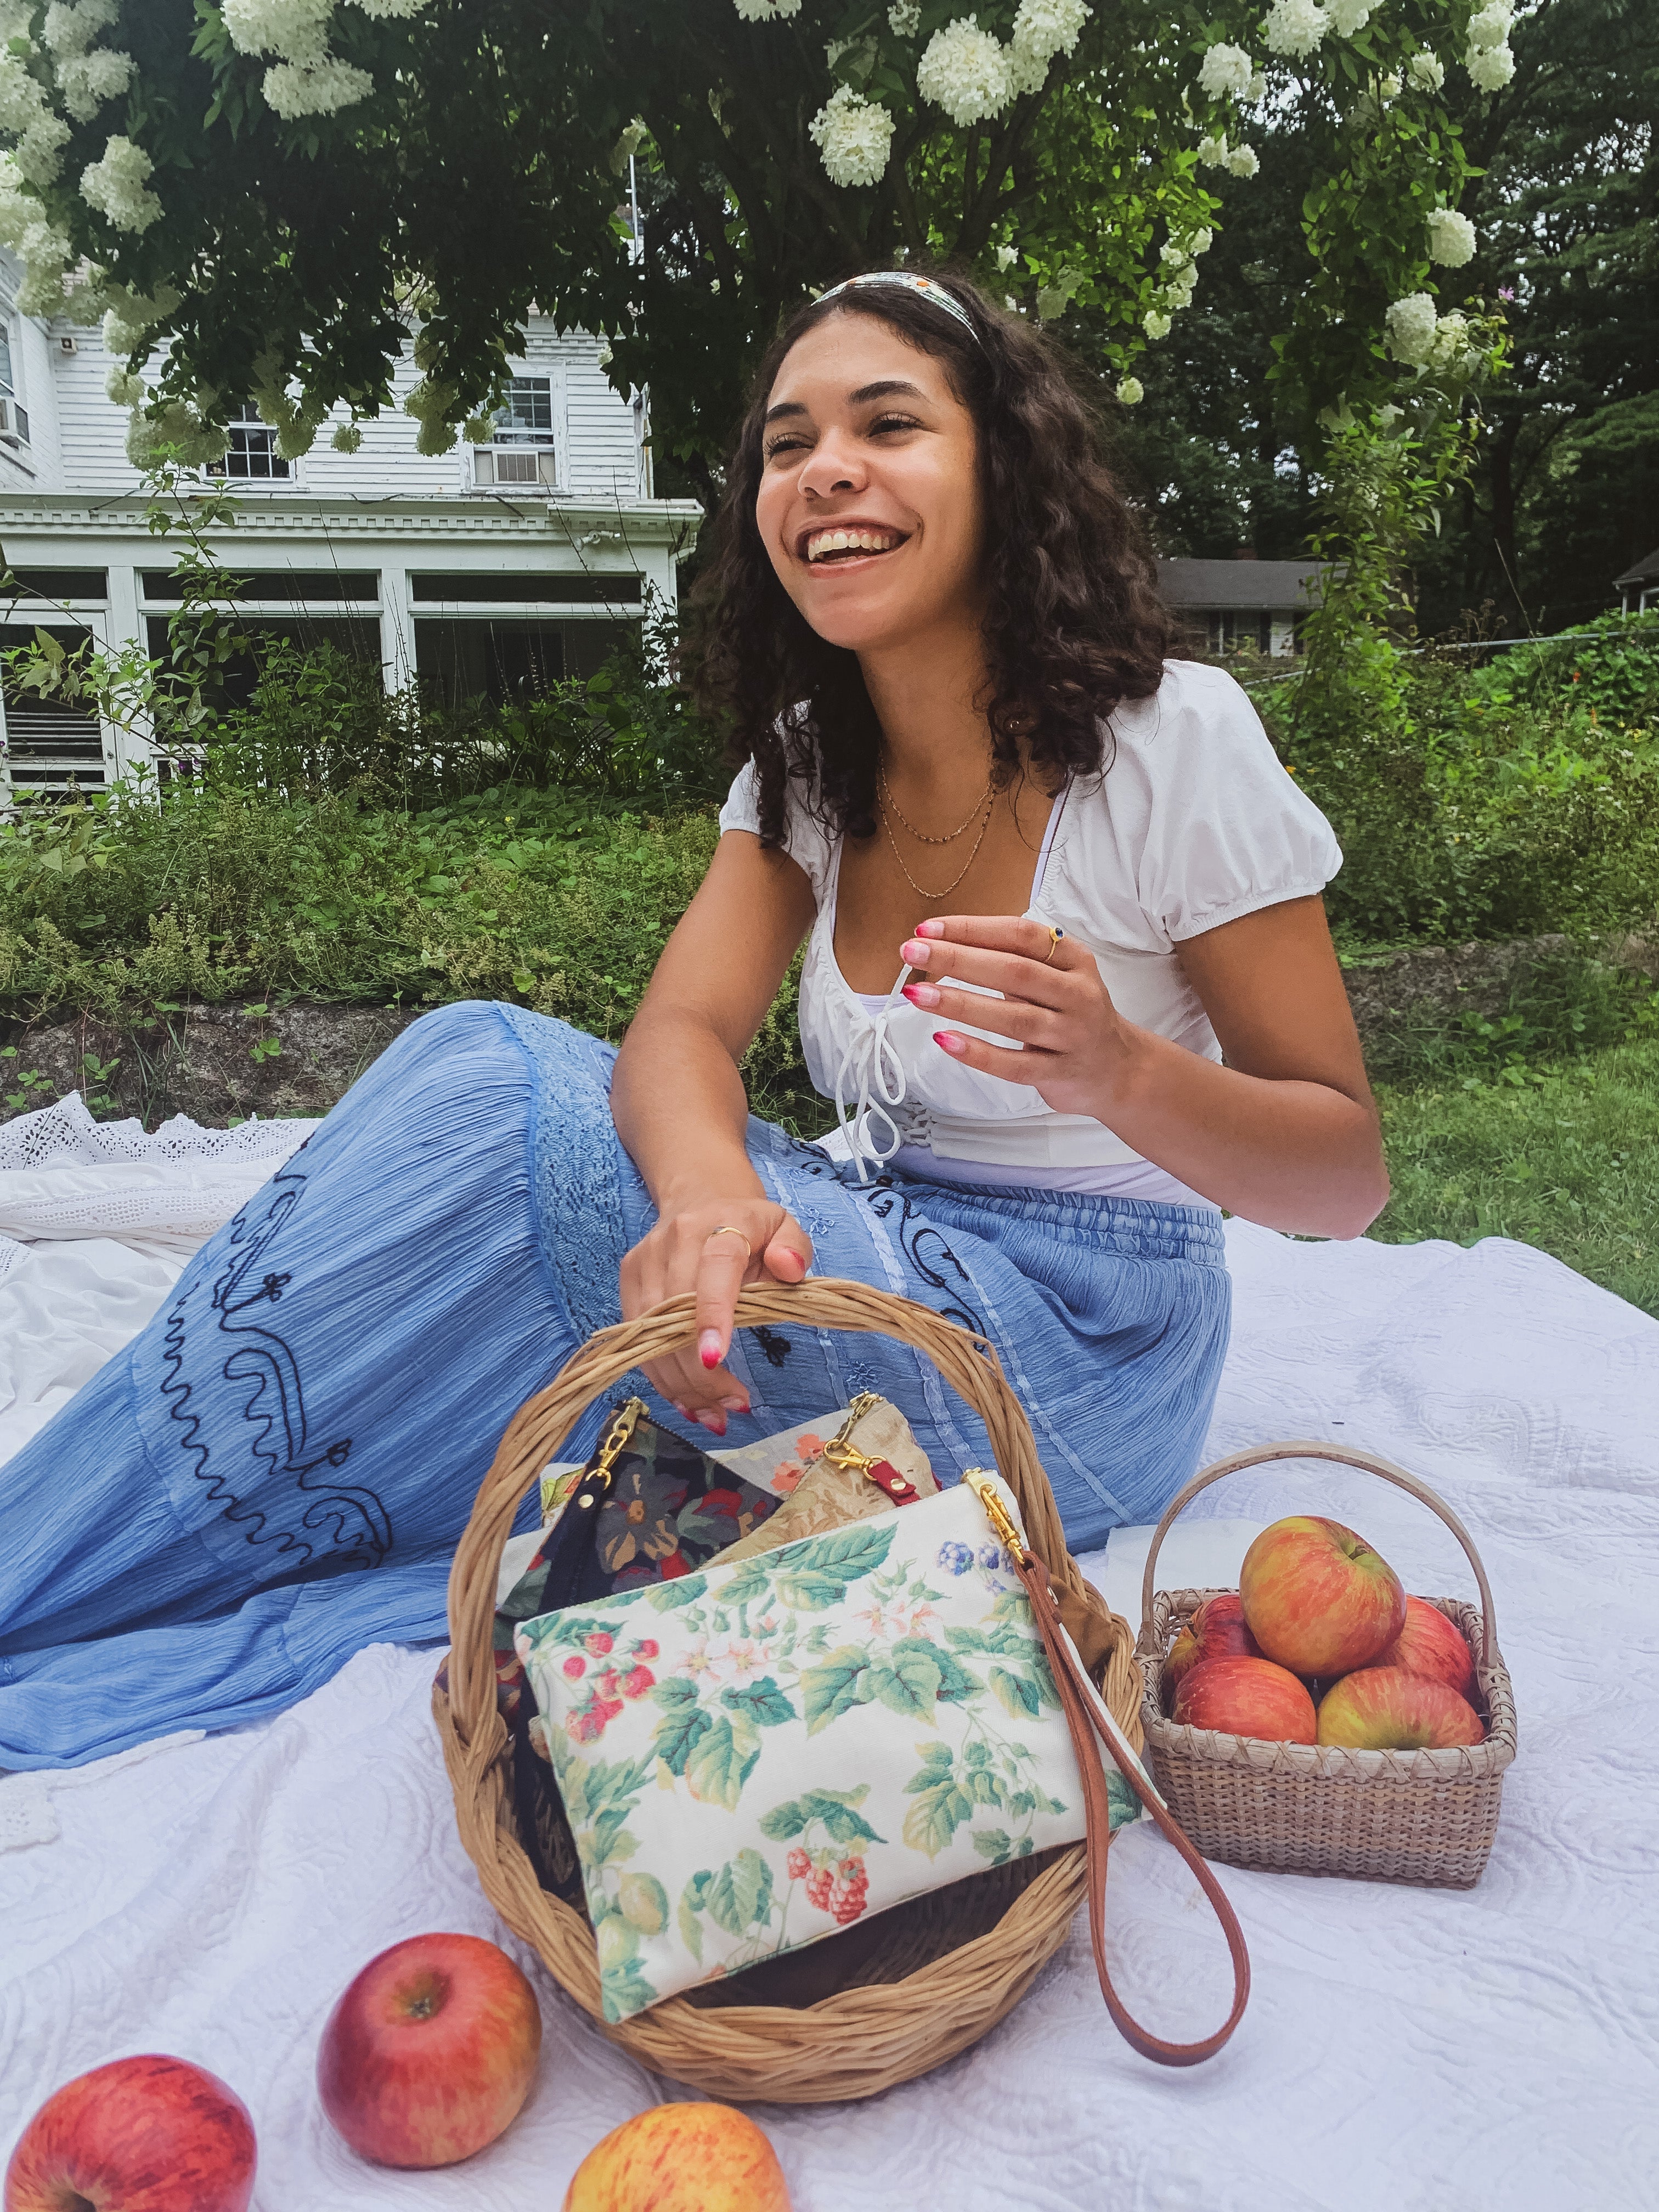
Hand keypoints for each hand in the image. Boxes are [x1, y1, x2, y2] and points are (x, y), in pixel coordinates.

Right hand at [619, 1198, 812, 1436]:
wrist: (702, 1200)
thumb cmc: (752, 1227)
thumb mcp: (785, 1228)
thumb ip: (794, 1249)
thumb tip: (788, 1270)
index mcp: (720, 1224)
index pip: (714, 1267)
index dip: (712, 1313)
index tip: (715, 1359)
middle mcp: (674, 1240)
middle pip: (676, 1312)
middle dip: (700, 1370)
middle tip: (731, 1406)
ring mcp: (645, 1261)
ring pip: (652, 1334)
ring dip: (681, 1383)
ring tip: (714, 1414)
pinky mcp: (629, 1281)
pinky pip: (639, 1339)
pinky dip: (663, 1377)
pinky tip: (689, 1402)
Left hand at [897, 914, 1138, 1118]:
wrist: (1119, 1070)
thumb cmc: (1071, 1014)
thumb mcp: (1055, 976)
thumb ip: (1012, 960)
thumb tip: (943, 945)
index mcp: (1074, 960)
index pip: (1021, 935)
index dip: (973, 929)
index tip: (928, 929)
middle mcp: (1078, 994)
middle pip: (1015, 971)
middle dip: (958, 959)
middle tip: (912, 953)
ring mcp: (1072, 1035)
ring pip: (1013, 1017)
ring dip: (961, 1003)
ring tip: (917, 994)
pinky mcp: (1060, 1073)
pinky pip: (1014, 1065)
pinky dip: (979, 1052)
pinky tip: (945, 1040)